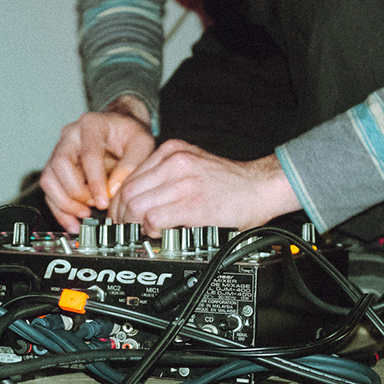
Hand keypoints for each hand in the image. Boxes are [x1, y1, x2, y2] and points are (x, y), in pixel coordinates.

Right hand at [40, 98, 155, 231]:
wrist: (120, 129)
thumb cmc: (130, 135)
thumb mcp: (142, 144)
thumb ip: (130, 165)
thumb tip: (112, 190)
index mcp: (91, 125)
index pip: (88, 155)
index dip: (95, 181)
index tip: (103, 201)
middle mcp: (69, 136)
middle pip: (59, 165)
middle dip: (76, 192)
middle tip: (94, 206)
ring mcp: (59, 151)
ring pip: (49, 179)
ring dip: (64, 202)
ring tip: (84, 215)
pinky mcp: (56, 168)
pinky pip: (50, 190)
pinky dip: (59, 209)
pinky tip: (73, 222)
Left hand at [111, 140, 300, 234]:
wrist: (262, 187)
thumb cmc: (231, 183)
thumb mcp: (193, 163)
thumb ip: (166, 174)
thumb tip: (140, 196)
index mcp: (172, 151)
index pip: (129, 177)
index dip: (120, 201)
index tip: (122, 215)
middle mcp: (174, 162)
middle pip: (127, 191)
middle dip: (120, 216)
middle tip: (125, 229)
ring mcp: (182, 181)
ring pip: (135, 205)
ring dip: (132, 225)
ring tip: (142, 232)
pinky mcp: (191, 204)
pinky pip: (153, 218)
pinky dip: (149, 229)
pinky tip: (159, 233)